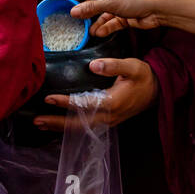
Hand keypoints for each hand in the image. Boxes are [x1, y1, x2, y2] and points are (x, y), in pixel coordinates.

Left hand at [32, 57, 157, 131]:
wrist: (158, 91)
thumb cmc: (144, 77)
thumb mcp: (133, 66)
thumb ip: (113, 65)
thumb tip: (93, 65)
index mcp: (113, 102)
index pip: (84, 104)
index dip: (65, 102)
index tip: (48, 99)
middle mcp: (109, 116)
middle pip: (78, 124)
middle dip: (56, 122)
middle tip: (36, 120)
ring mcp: (108, 121)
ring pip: (80, 128)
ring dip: (60, 127)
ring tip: (40, 124)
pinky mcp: (108, 121)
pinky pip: (85, 127)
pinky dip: (69, 127)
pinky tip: (57, 124)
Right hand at [68, 0, 167, 36]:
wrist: (157, 9)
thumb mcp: (109, 3)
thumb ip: (90, 8)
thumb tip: (73, 11)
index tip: (68, 2)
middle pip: (94, 1)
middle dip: (86, 11)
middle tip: (76, 20)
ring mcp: (119, 5)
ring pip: (103, 14)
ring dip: (95, 22)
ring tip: (88, 31)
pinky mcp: (125, 16)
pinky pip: (112, 22)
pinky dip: (106, 27)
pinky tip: (99, 34)